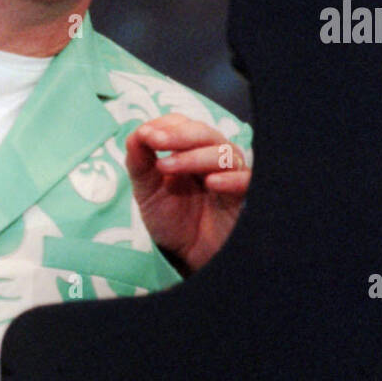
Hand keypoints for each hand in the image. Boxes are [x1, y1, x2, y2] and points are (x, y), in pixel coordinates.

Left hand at [125, 113, 250, 274]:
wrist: (186, 255)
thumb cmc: (171, 220)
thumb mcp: (147, 191)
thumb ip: (139, 162)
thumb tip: (135, 133)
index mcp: (189, 150)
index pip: (183, 125)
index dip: (165, 126)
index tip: (145, 135)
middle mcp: (211, 157)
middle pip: (204, 133)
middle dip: (178, 135)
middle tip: (154, 142)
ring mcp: (229, 175)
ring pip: (223, 153)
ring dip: (194, 156)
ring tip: (167, 167)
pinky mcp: (243, 196)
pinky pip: (246, 180)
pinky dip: (230, 178)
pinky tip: (211, 183)